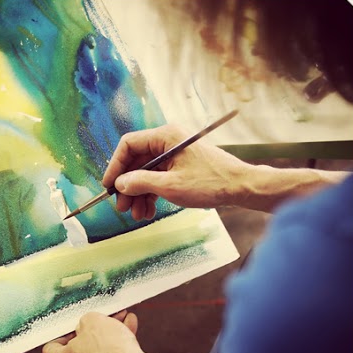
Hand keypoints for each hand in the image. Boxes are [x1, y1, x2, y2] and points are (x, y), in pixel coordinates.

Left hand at [41, 311, 165, 352]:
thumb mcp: (92, 321)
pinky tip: (130, 326)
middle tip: (104, 317)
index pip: (51, 347)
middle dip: (94, 330)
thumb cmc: (109, 351)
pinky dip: (119, 347)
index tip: (75, 324)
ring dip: (110, 335)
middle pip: (79, 348)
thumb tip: (88, 325)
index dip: (63, 331)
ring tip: (122, 317)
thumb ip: (85, 320)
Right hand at [103, 124, 257, 219]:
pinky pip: (158, 178)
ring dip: (139, 195)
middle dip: (128, 186)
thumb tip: (119, 184)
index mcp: (166, 136)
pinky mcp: (181, 167)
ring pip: (146, 173)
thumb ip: (140, 182)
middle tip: (122, 206)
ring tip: (138, 215)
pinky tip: (149, 211)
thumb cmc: (211, 182)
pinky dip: (151, 194)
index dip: (115, 166)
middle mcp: (168, 142)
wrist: (242, 188)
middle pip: (136, 162)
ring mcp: (175, 155)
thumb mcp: (170, 185)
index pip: (129, 145)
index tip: (109, 186)